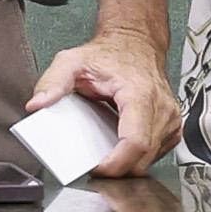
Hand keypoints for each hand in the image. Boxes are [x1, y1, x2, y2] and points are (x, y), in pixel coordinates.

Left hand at [28, 20, 180, 177]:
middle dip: (117, 168)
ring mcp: (170, 118)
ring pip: (151, 159)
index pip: (135, 143)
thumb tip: (38, 104)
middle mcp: (160, 107)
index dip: (116, 164)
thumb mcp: (73, 61)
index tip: (97, 169)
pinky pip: (158, 153)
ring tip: (107, 153)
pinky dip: (139, 156)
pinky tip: (122, 145)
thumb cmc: (110, 53)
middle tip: (94, 164)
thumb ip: (53, 81)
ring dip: (129, 163)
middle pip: (143, 158)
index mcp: (139, 94)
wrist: (135, 42)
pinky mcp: (172, 125)